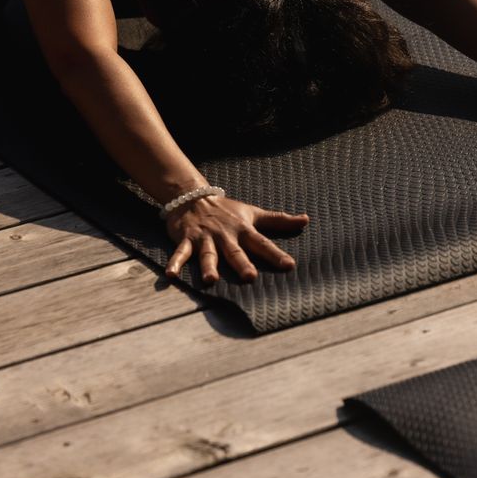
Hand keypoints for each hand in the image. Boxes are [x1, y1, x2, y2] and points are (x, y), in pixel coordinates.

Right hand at [164, 194, 308, 284]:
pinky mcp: (186, 240)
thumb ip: (279, 220)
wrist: (193, 197)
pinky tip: (170, 275)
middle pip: (235, 252)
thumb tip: (306, 220)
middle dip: (241, 264)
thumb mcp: (253, 213)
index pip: (263, 243)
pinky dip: (174, 263)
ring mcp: (205, 238)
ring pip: (208, 254)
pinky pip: (180, 253)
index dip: (276, 255)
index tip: (289, 265)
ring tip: (210, 280)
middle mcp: (225, 235)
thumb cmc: (227, 210)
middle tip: (250, 277)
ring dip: (208, 266)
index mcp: (243, 230)